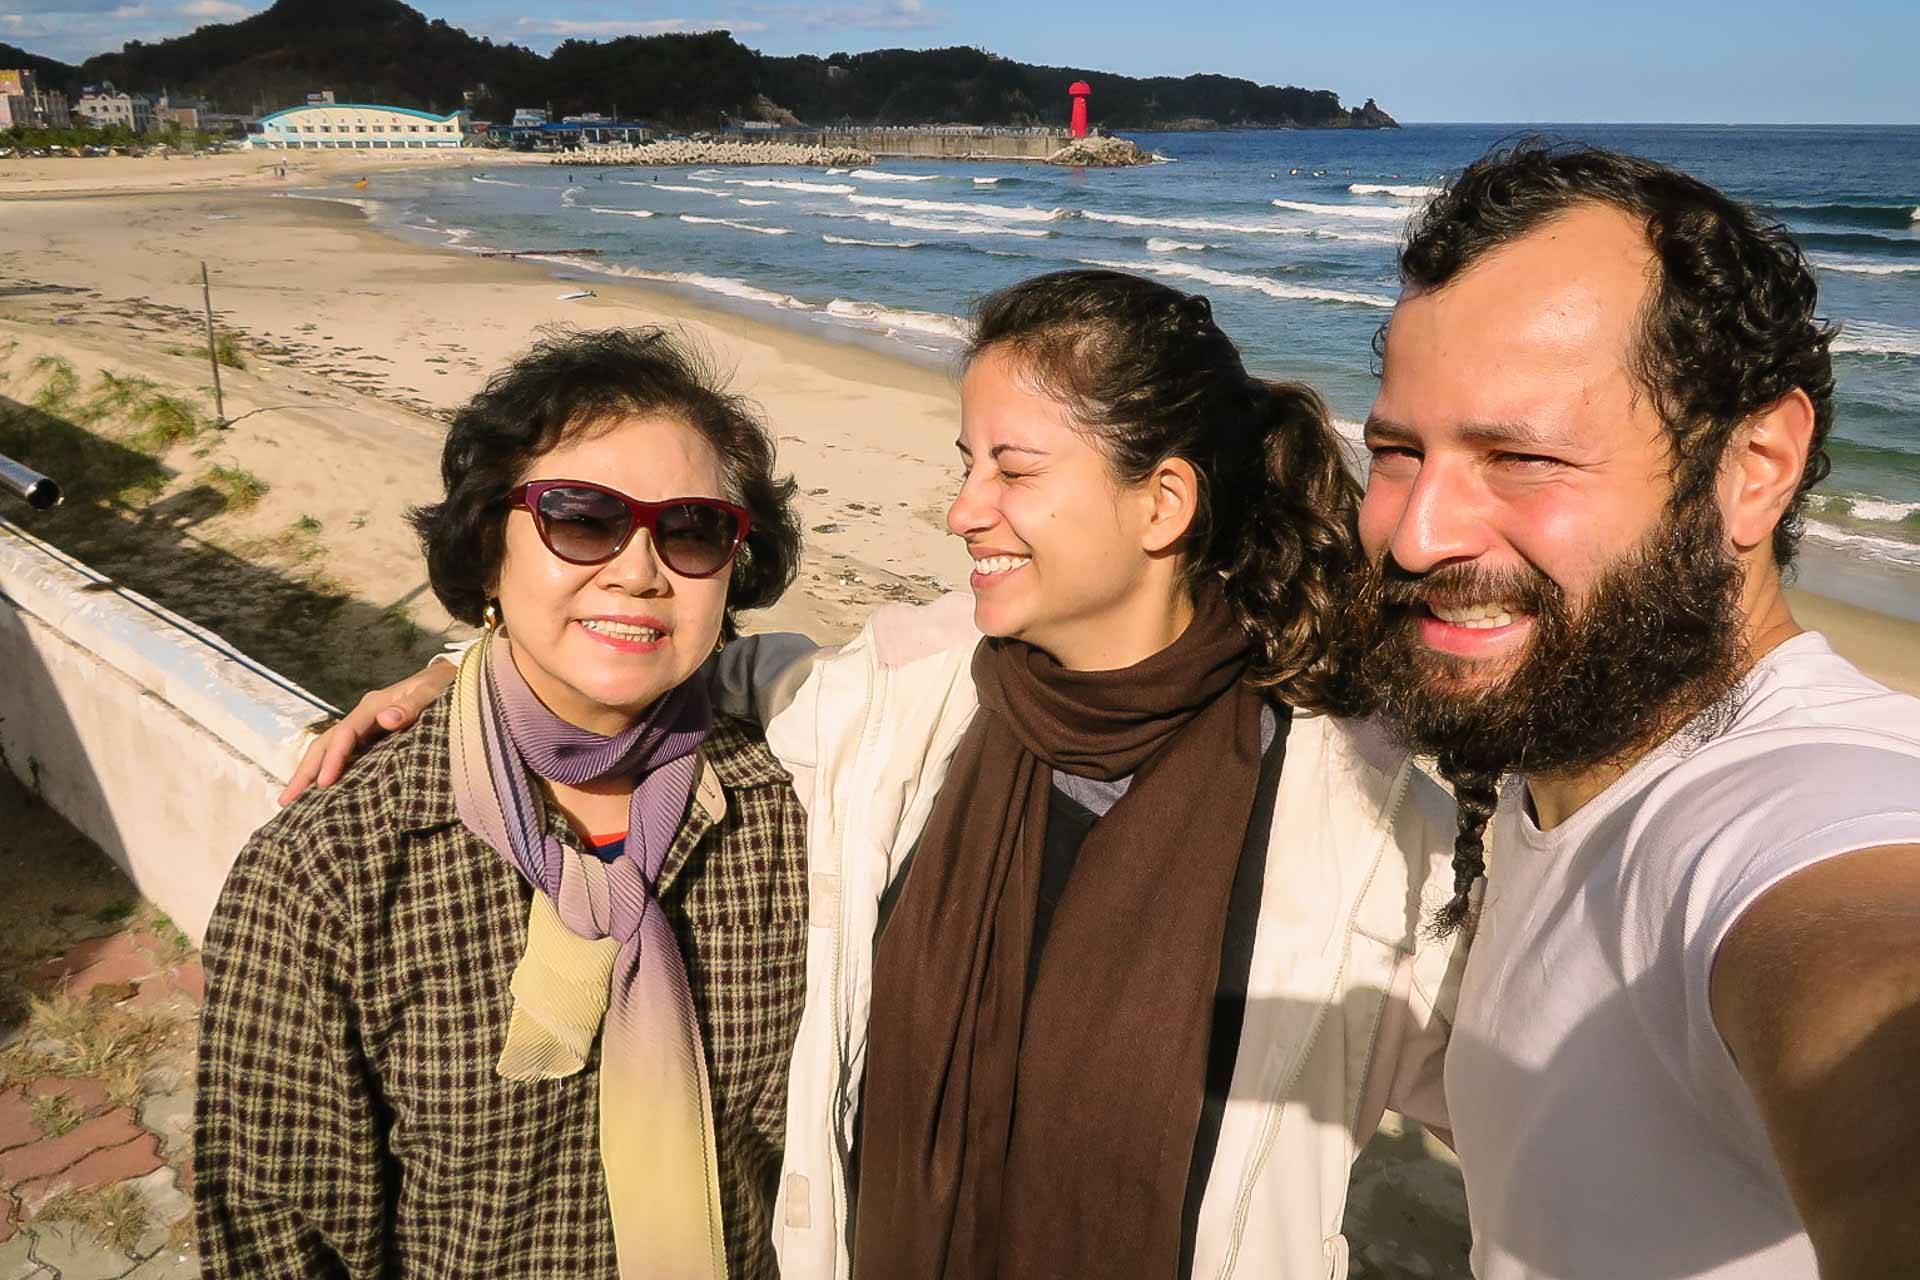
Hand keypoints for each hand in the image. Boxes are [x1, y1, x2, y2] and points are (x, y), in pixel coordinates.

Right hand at [278, 662, 457, 805]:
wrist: (454, 682)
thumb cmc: (446, 687)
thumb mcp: (433, 691)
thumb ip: (413, 705)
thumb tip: (386, 719)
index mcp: (374, 706)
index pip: (345, 734)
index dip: (334, 758)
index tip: (326, 784)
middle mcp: (364, 717)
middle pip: (326, 743)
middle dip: (306, 771)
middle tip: (286, 801)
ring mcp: (366, 729)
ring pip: (329, 751)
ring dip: (310, 775)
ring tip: (291, 804)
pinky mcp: (373, 741)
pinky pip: (346, 758)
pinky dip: (329, 774)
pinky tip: (320, 796)